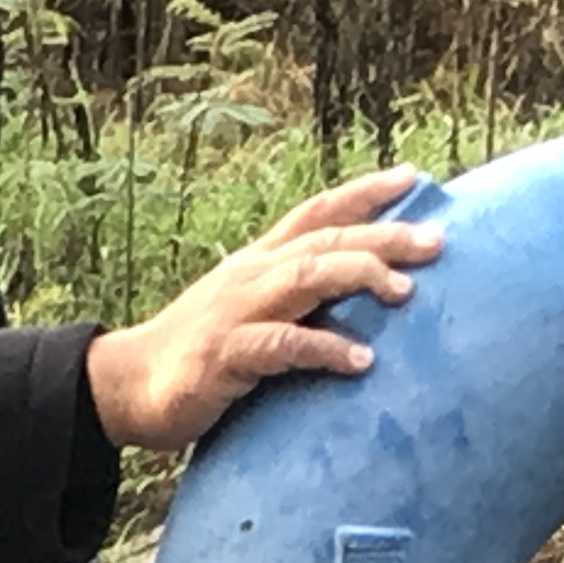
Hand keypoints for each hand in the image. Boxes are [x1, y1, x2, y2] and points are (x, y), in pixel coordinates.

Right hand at [82, 169, 445, 453]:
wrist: (127, 385)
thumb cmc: (201, 354)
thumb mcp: (252, 315)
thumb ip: (299, 304)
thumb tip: (359, 304)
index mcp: (259, 263)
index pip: (316, 214)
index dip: (364, 192)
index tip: (414, 177)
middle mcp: (251, 277)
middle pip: (324, 241)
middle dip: (382, 234)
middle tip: (436, 240)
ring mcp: (236, 313)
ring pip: (305, 278)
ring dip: (357, 275)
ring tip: (405, 289)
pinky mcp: (223, 357)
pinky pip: (280, 346)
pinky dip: (323, 349)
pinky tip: (361, 361)